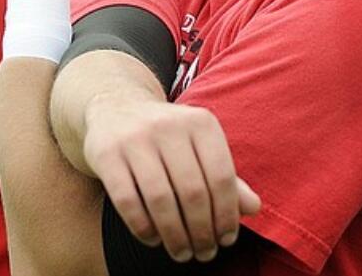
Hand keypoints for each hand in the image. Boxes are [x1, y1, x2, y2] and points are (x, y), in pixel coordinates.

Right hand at [82, 90, 260, 262]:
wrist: (116, 108)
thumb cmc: (169, 138)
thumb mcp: (200, 147)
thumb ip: (226, 177)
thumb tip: (254, 208)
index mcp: (201, 122)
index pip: (221, 176)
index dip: (227, 214)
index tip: (227, 239)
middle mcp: (170, 126)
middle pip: (192, 192)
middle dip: (202, 231)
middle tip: (205, 253)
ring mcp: (136, 138)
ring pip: (161, 199)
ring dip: (175, 235)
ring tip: (183, 253)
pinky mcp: (107, 154)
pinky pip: (127, 200)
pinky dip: (143, 227)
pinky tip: (154, 239)